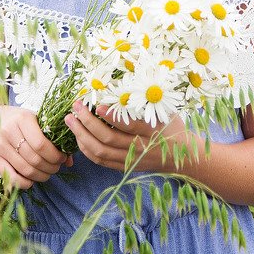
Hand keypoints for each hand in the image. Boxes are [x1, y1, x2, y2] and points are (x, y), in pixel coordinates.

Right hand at [0, 105, 72, 189]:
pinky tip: (32, 180)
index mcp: (23, 119)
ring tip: (47, 173)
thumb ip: (53, 138)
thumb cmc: (18, 122)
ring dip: (41, 176)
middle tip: (56, 168)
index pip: (42, 144)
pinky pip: (12, 178)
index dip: (55, 156)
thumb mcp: (35, 122)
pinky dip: (26, 183)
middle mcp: (9, 131)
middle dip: (51, 167)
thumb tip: (70, 161)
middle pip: (35, 159)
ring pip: (26, 170)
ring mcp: (0, 146)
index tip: (61, 158)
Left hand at [64, 101, 186, 171]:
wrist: (182, 157)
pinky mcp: (124, 167)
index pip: (129, 126)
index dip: (111, 117)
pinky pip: (100, 160)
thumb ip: (145, 103)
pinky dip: (86, 149)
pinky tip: (78, 136)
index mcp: (151, 132)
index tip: (98, 105)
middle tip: (76, 107)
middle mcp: (139, 148)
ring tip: (70, 120)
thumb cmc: (172, 128)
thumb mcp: (164, 112)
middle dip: (87, 123)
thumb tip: (120, 87)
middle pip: (108, 139)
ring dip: (81, 136)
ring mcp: (130, 160)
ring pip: (100, 151)